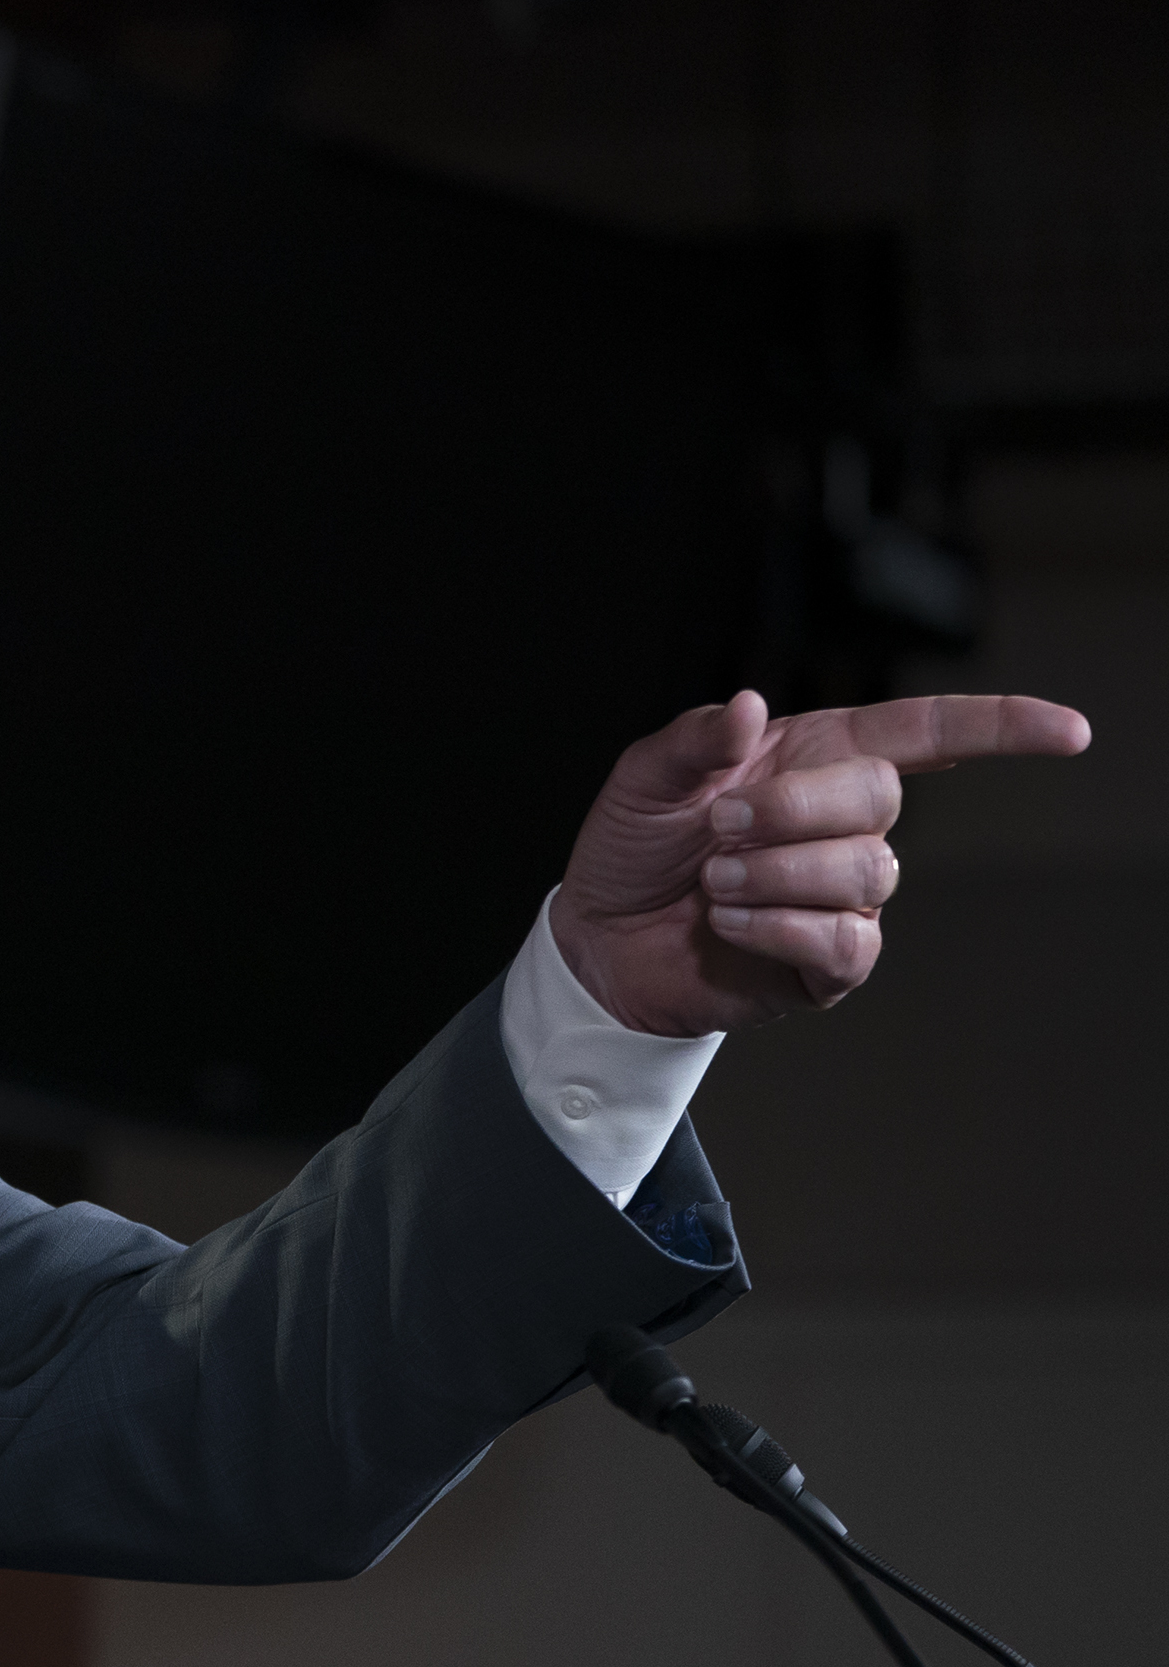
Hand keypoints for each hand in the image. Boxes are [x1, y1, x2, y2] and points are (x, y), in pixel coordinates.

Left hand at [551, 689, 1089, 1035]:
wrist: (597, 942)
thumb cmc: (631, 851)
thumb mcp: (643, 782)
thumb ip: (693, 740)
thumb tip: (748, 705)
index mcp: (816, 760)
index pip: (928, 733)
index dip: (1001, 728)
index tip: (1069, 733)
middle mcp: (843, 823)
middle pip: (884, 797)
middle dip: (797, 810)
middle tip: (718, 830)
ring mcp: (842, 895)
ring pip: (866, 872)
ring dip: (779, 873)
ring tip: (714, 881)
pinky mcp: (827, 962)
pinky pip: (846, 942)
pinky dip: (782, 927)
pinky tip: (729, 923)